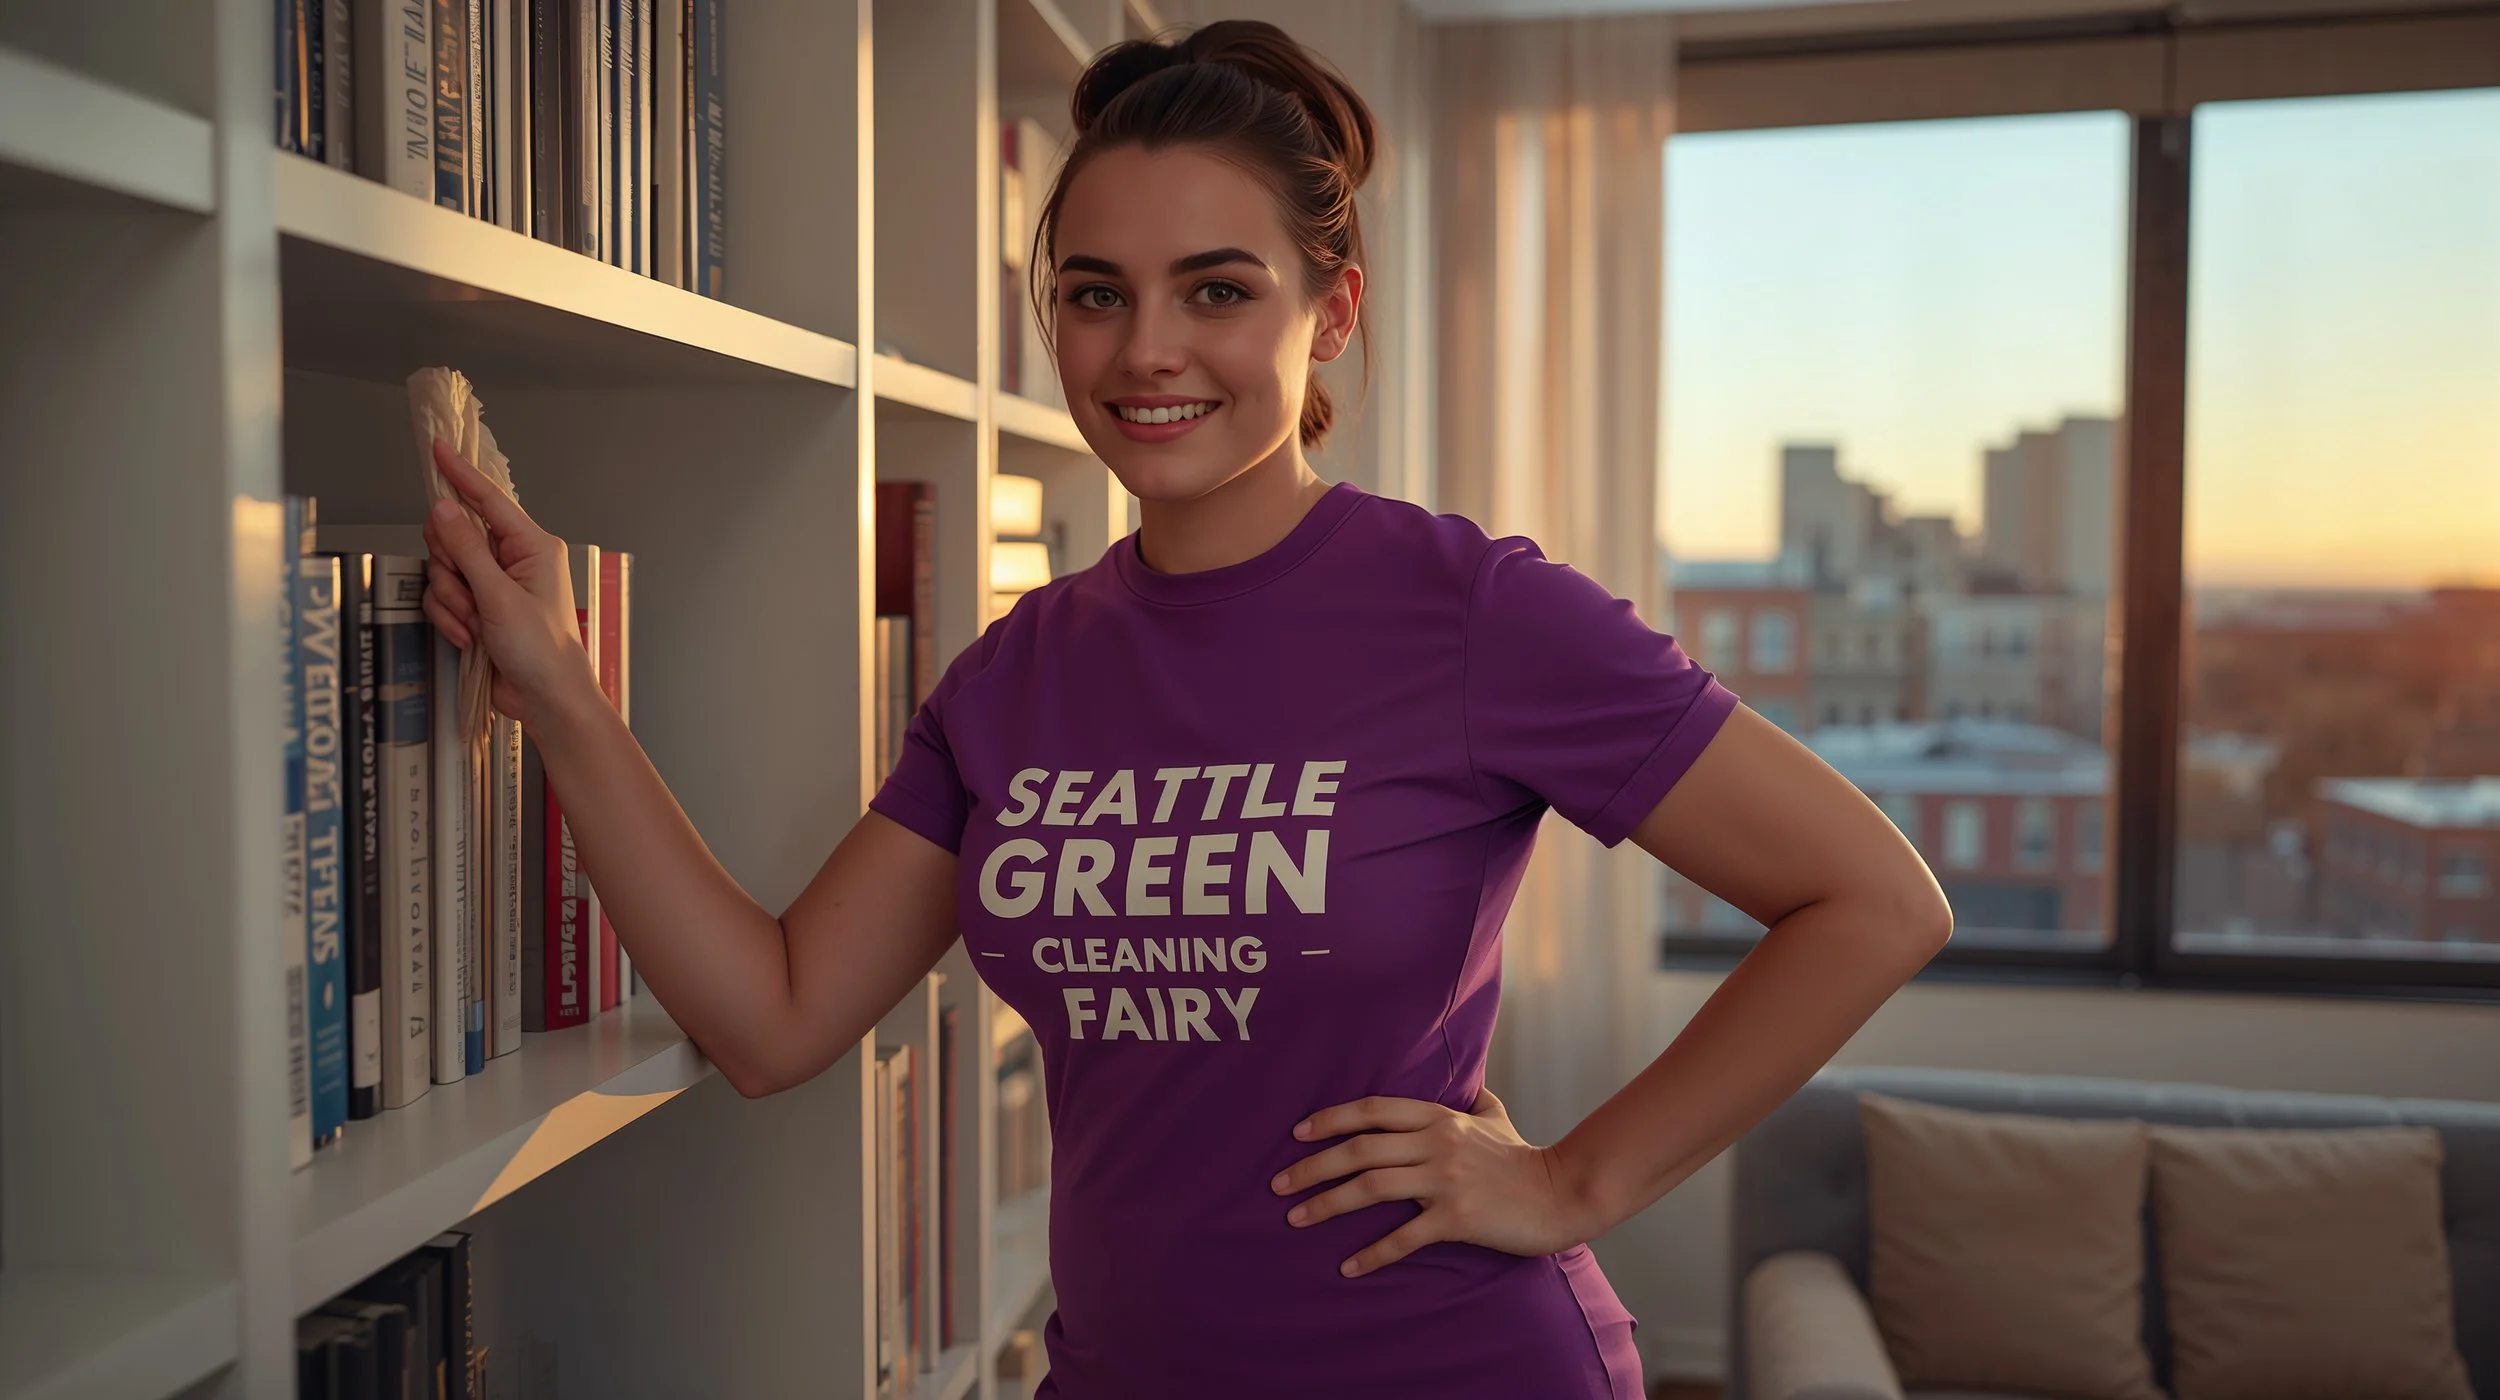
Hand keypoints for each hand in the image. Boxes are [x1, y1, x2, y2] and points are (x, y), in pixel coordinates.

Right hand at [419, 438, 599, 729]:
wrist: (545, 700)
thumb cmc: (540, 650)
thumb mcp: (499, 597)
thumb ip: (467, 550)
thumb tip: (443, 509)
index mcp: (532, 546)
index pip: (490, 499)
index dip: (461, 474)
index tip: (437, 448)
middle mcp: (514, 559)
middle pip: (455, 536)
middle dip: (451, 569)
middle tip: (468, 595)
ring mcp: (494, 584)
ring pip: (444, 570)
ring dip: (452, 602)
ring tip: (476, 626)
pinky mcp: (479, 607)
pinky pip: (443, 598)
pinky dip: (450, 619)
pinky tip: (470, 639)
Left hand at [1269, 1086, 1597, 1277]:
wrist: (1559, 1194)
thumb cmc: (1522, 1158)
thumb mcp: (1495, 1116)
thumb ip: (1474, 1100)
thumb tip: (1467, 1082)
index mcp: (1439, 1118)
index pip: (1373, 1110)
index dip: (1332, 1119)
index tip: (1298, 1133)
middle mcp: (1437, 1143)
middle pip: (1360, 1150)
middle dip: (1313, 1166)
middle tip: (1278, 1184)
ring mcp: (1445, 1180)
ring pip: (1372, 1188)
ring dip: (1328, 1204)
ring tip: (1296, 1218)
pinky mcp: (1456, 1218)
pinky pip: (1405, 1237)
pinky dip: (1373, 1253)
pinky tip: (1348, 1266)